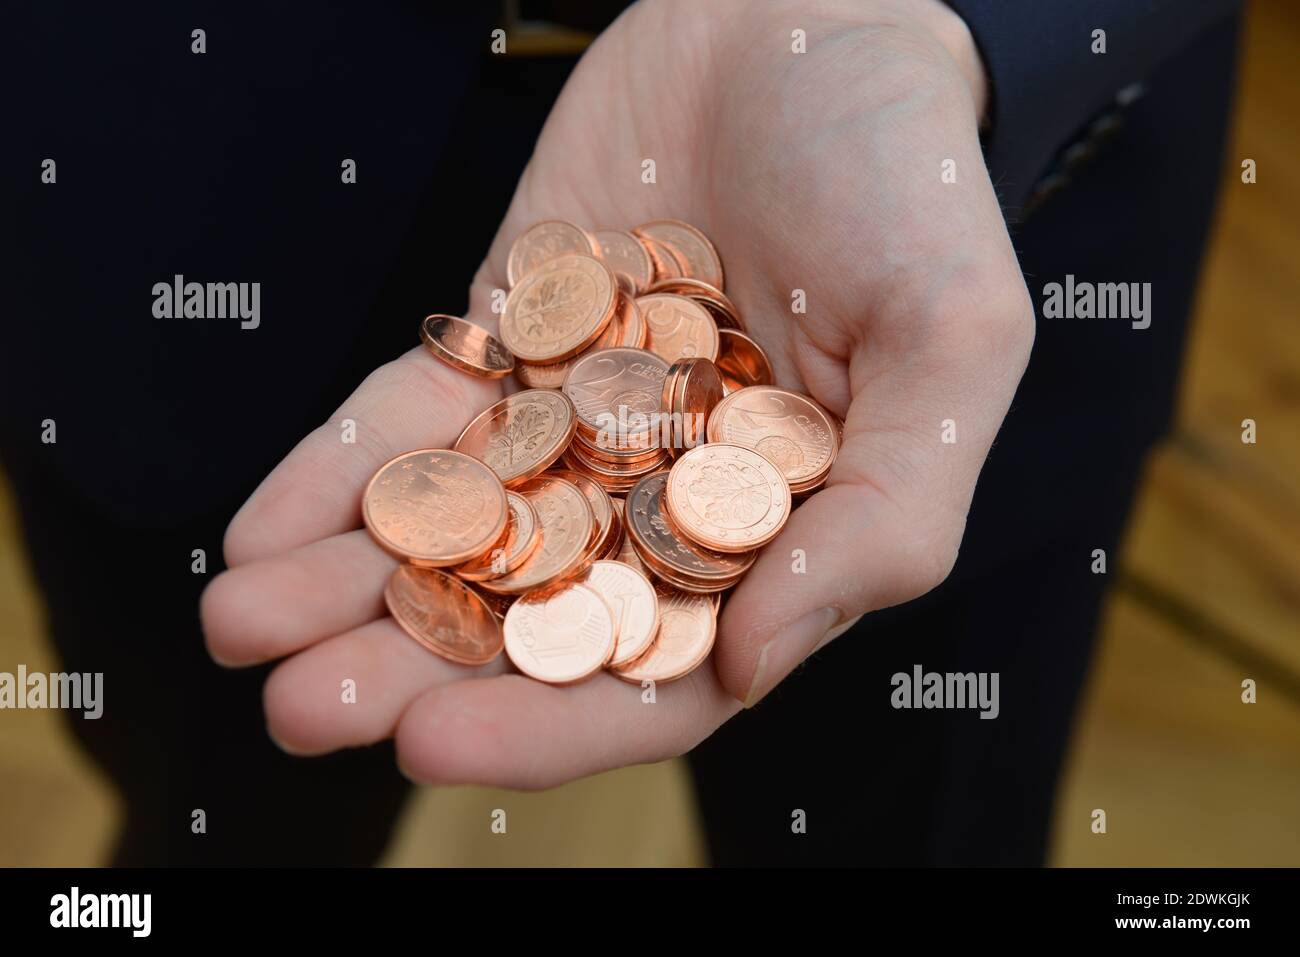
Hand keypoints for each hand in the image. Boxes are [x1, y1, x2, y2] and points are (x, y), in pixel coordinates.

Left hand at [201, 0, 1032, 787]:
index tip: (434, 744)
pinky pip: (414, 420)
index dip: (548, 725)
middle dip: (414, 669)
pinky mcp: (508, 342)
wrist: (807, 14)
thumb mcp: (952, 346)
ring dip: (344, 590)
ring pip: (454, 533)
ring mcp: (576, 422)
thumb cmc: (909, 182)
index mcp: (773, 532)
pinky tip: (256, 536)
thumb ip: (887, 518)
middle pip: (530, 620)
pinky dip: (337, 476)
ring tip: (241, 630)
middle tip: (301, 708)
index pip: (657, 670)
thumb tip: (755, 667)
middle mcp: (664, 498)